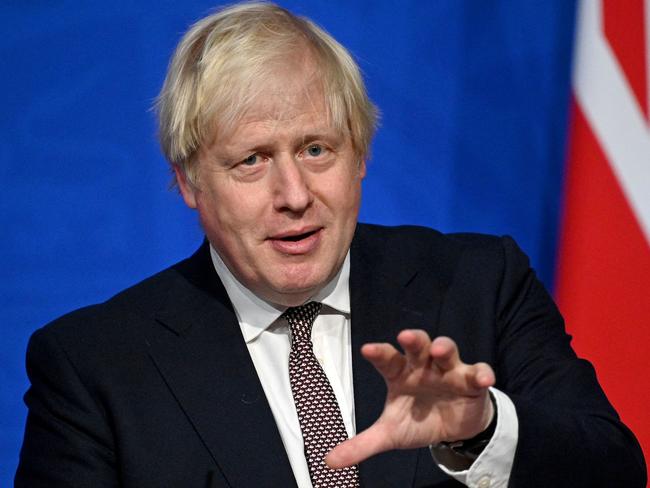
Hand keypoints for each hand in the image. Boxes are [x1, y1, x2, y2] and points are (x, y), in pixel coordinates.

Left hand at [325, 331, 494, 468]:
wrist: (453, 429)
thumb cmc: (418, 419)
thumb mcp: (390, 434)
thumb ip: (362, 444)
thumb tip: (329, 461)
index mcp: (400, 373)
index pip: (387, 359)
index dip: (378, 353)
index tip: (367, 349)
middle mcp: (423, 366)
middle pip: (417, 345)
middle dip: (413, 339)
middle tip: (405, 336)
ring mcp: (448, 370)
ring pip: (447, 350)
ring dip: (444, 347)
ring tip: (439, 351)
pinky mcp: (472, 381)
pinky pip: (479, 372)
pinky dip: (482, 373)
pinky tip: (483, 379)